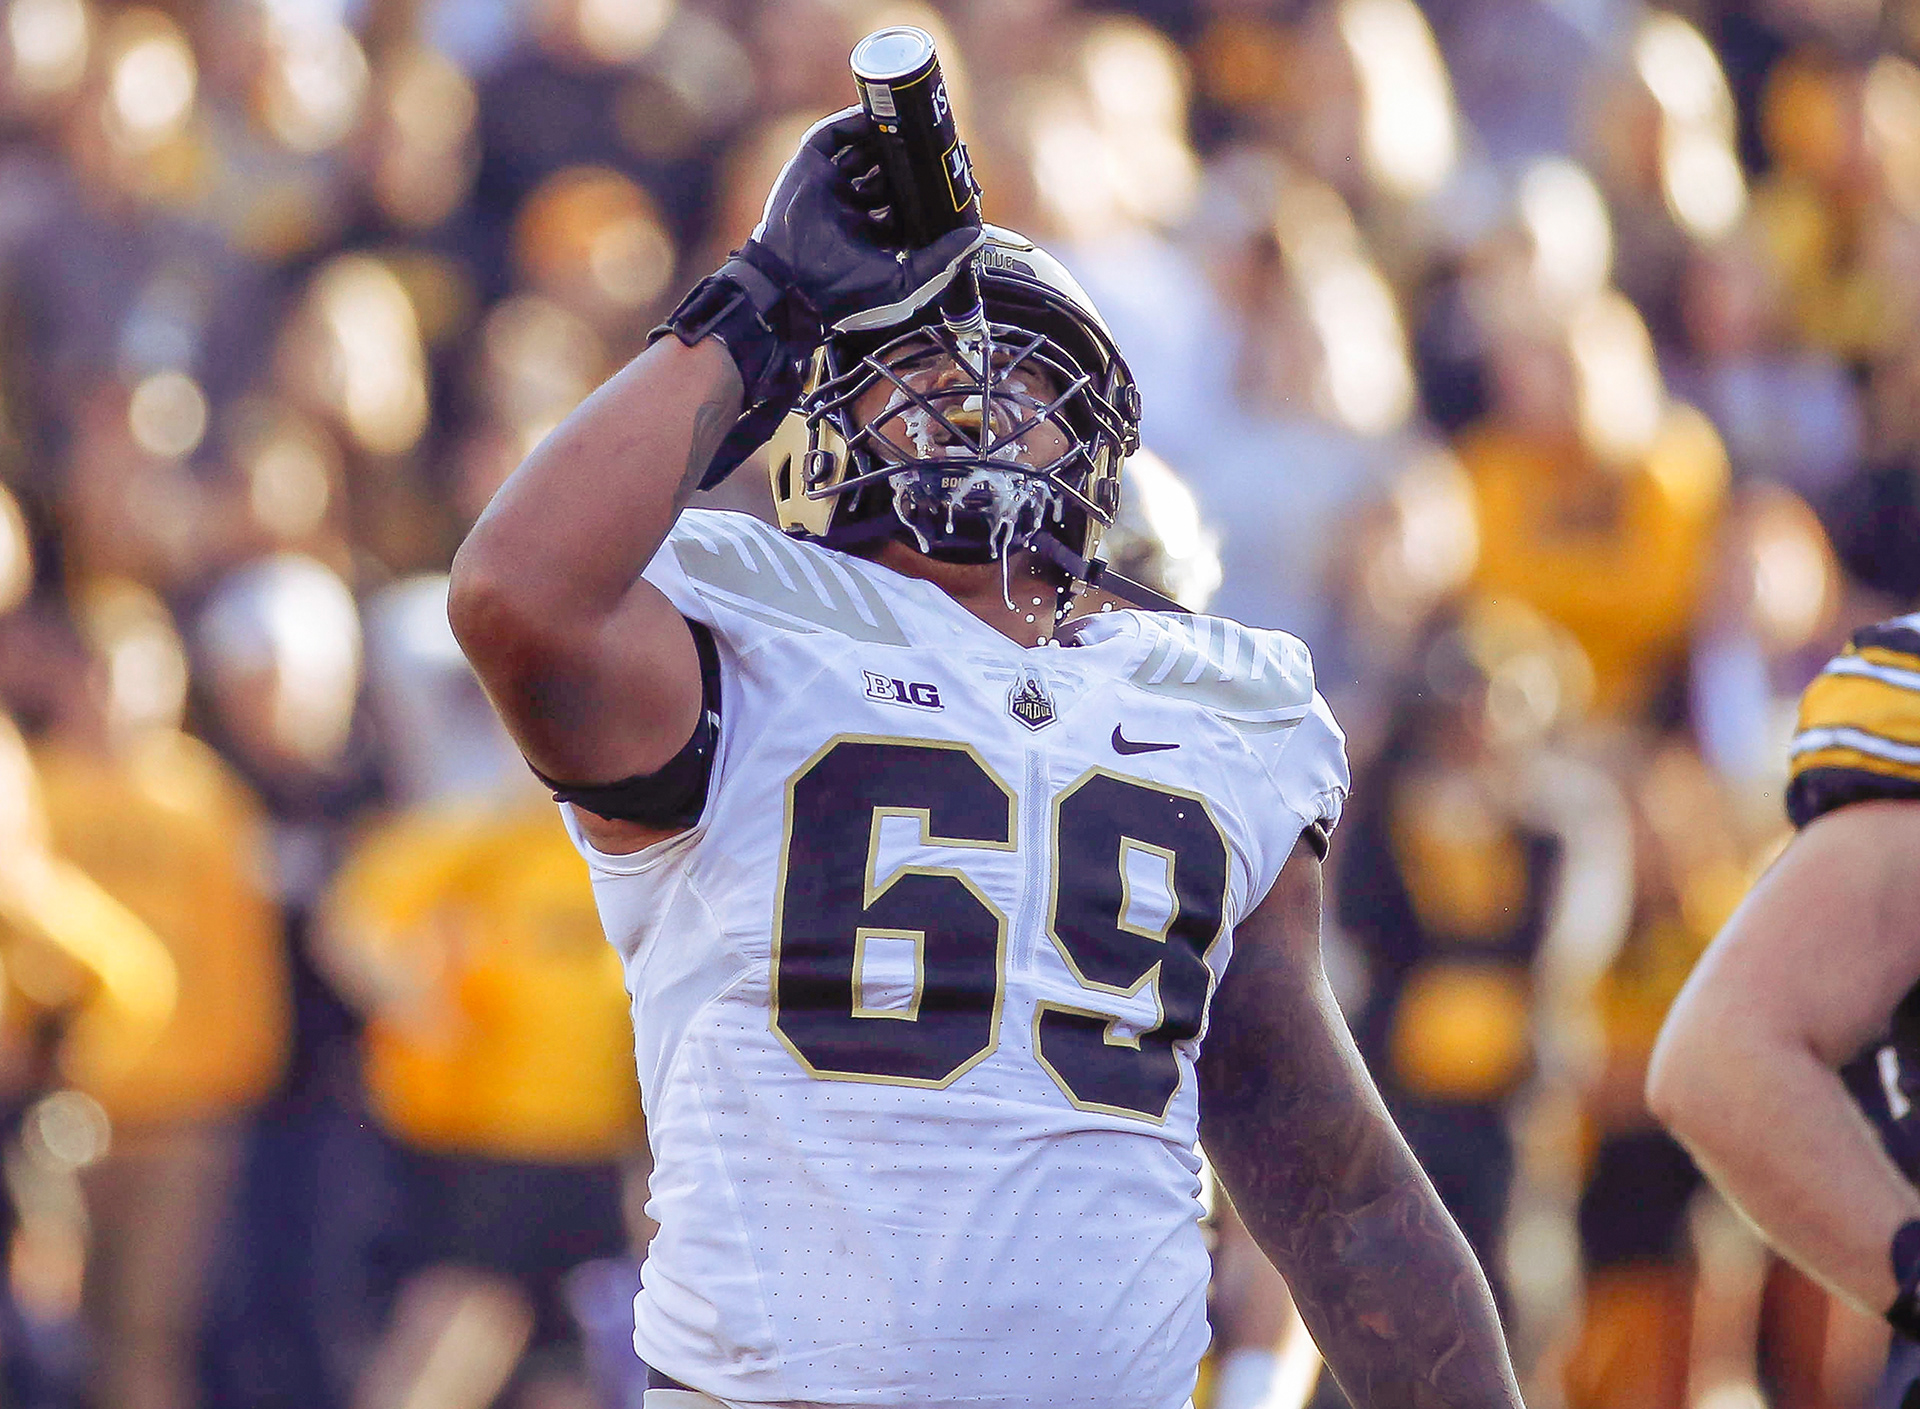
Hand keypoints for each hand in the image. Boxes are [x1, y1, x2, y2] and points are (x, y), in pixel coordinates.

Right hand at [656, 107, 983, 488]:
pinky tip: (880, 117)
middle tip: (939, 147)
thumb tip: (978, 236)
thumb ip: (942, 261)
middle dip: (912, 162)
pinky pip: (835, 135)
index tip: (954, 177)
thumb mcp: (906, 284)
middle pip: (887, 173)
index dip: (928, 190)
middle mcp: (850, 210)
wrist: (794, 286)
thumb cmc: (845, 296)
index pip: (906, 204)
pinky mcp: (810, 167)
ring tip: (912, 129)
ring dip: (888, 140)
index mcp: (872, 237)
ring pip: (864, 152)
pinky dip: (855, 122)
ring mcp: (830, 187)